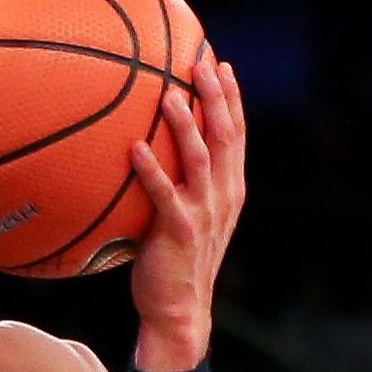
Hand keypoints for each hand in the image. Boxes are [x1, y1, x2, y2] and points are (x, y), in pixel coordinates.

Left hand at [127, 56, 245, 370]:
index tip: (221, 64)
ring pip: (200, 159)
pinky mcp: (179, 231)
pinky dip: (151, 170)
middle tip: (200, 62)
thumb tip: (147, 149)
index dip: (231, 98)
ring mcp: (204, 212)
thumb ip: (180, 184)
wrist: (180, 309)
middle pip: (225, 136)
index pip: (236, 134)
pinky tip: (134, 148)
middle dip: (215, 97)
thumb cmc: (174, 261)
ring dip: (185, 125)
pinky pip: (164, 195)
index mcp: (230, 188)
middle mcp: (224, 195)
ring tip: (168, 95)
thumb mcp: (186, 216)